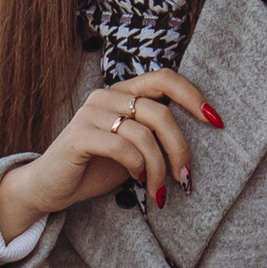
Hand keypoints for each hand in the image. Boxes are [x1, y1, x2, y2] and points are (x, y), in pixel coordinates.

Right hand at [0, 70, 221, 233]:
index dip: (193, 96)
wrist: (50, 187)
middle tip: (184, 177)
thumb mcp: (134, 148)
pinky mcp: (79, 135)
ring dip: (158, 167)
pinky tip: (136, 181)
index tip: (216, 121)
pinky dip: (136, 166)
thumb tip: (196, 139)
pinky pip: (122, 146)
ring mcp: (90, 113)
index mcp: (123, 92)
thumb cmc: (96, 167)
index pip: (164, 78)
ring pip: (143, 133)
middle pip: (160, 111)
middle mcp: (107, 95)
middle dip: (179, 148)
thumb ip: (155, 134)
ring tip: (157, 189)